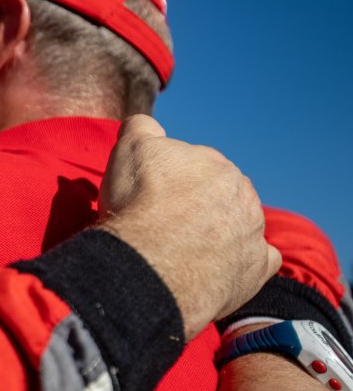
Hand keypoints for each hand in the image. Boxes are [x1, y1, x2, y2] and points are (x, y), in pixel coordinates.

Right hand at [97, 115, 280, 337]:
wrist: (152, 261)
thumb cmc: (139, 203)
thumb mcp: (130, 149)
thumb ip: (142, 129)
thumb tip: (147, 124)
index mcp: (212, 162)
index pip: (195, 166)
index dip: (171, 181)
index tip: (152, 196)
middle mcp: (241, 191)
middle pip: (221, 193)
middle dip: (199, 204)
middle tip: (166, 223)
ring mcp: (252, 229)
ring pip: (241, 223)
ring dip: (221, 231)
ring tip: (187, 248)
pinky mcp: (256, 266)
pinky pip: (261, 260)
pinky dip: (245, 261)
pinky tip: (223, 265)